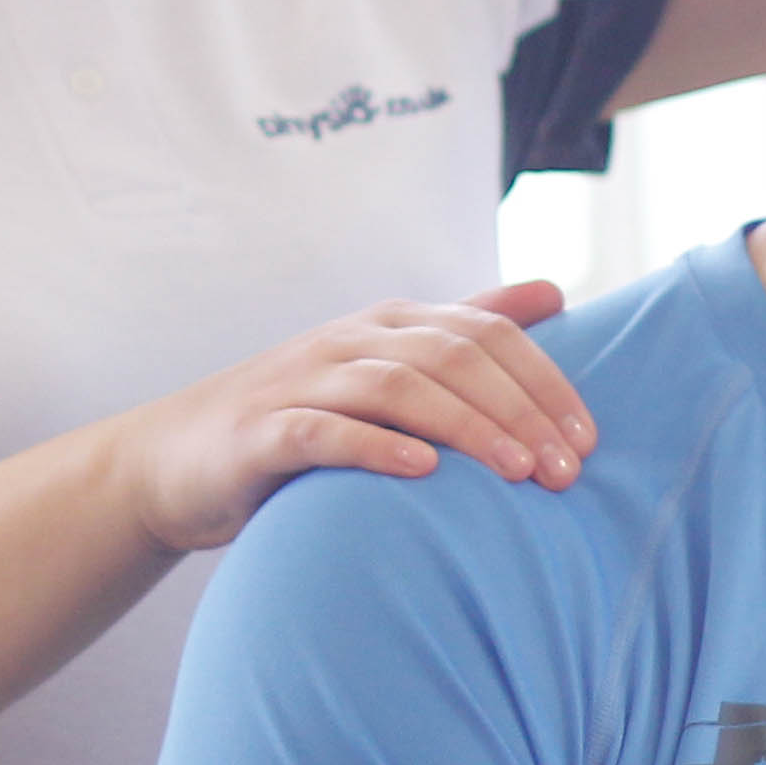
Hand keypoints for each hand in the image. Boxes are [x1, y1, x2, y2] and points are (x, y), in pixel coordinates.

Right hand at [109, 281, 593, 554]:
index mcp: (388, 325)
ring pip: (397, 388)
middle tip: (565, 471)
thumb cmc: (300, 418)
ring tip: (515, 475)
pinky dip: (376, 449)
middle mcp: (349, 341)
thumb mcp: (387, 367)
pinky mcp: (262, 434)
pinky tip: (422, 474)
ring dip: (466, 428)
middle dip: (519, 411)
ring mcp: (302, 383)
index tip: (588, 440)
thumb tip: (554, 290)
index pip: (484, 331)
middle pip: (451, 356)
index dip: (544, 380)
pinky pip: (323, 432)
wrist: (177, 460)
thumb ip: (466, 329)